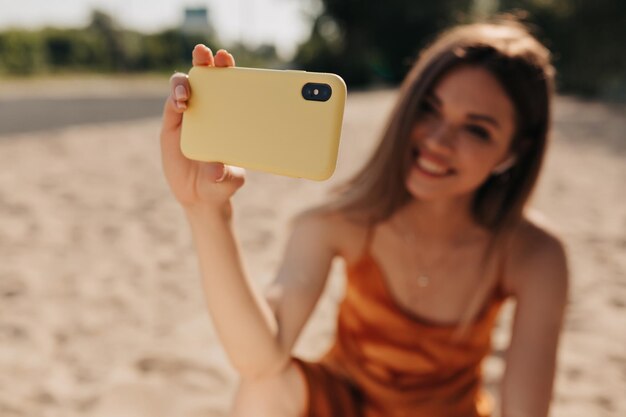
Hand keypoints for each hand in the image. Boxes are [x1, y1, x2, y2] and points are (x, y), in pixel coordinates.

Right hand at [160, 45, 245, 210]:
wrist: (200, 196)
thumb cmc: (222, 183)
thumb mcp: (230, 181)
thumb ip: (226, 176)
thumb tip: (216, 170)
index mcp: (229, 115)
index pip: (229, 85)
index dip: (227, 68)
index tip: (226, 59)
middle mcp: (209, 110)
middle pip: (206, 77)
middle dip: (204, 60)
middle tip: (204, 53)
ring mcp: (189, 116)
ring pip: (183, 87)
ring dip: (184, 81)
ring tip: (186, 93)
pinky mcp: (172, 126)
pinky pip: (171, 105)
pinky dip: (174, 99)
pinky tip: (180, 103)